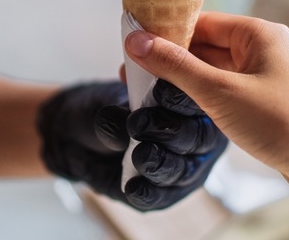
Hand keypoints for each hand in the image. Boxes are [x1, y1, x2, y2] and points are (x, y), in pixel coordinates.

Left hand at [36, 80, 226, 210]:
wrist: (89, 141)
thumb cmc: (112, 111)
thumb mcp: (108, 102)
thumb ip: (118, 112)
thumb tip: (121, 122)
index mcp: (195, 104)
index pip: (198, 100)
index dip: (181, 96)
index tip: (158, 91)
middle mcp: (199, 137)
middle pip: (198, 137)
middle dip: (169, 131)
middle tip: (138, 124)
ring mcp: (187, 168)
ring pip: (183, 170)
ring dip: (160, 163)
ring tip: (139, 155)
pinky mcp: (167, 194)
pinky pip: (163, 197)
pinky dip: (148, 192)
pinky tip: (132, 187)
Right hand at [123, 12, 288, 184]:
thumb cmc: (285, 122)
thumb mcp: (220, 91)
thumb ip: (176, 66)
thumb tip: (136, 42)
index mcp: (257, 34)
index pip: (200, 21)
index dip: (165, 29)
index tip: (133, 41)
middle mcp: (262, 49)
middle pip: (205, 44)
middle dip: (170, 57)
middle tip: (131, 69)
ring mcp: (264, 77)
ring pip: (213, 69)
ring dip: (184, 78)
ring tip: (146, 87)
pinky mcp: (265, 102)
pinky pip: (225, 90)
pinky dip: (201, 95)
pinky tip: (179, 105)